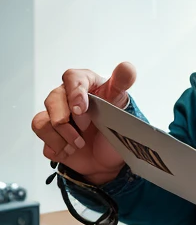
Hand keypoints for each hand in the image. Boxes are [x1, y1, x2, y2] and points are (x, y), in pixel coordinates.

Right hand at [32, 62, 137, 183]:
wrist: (111, 157)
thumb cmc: (116, 127)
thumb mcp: (122, 103)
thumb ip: (123, 83)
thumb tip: (126, 67)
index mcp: (85, 85)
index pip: (71, 77)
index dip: (74, 92)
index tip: (82, 109)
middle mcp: (67, 98)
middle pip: (52, 99)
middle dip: (66, 119)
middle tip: (85, 128)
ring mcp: (56, 117)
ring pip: (41, 121)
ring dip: (62, 136)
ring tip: (80, 143)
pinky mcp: (49, 135)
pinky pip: (42, 138)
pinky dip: (57, 147)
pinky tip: (71, 150)